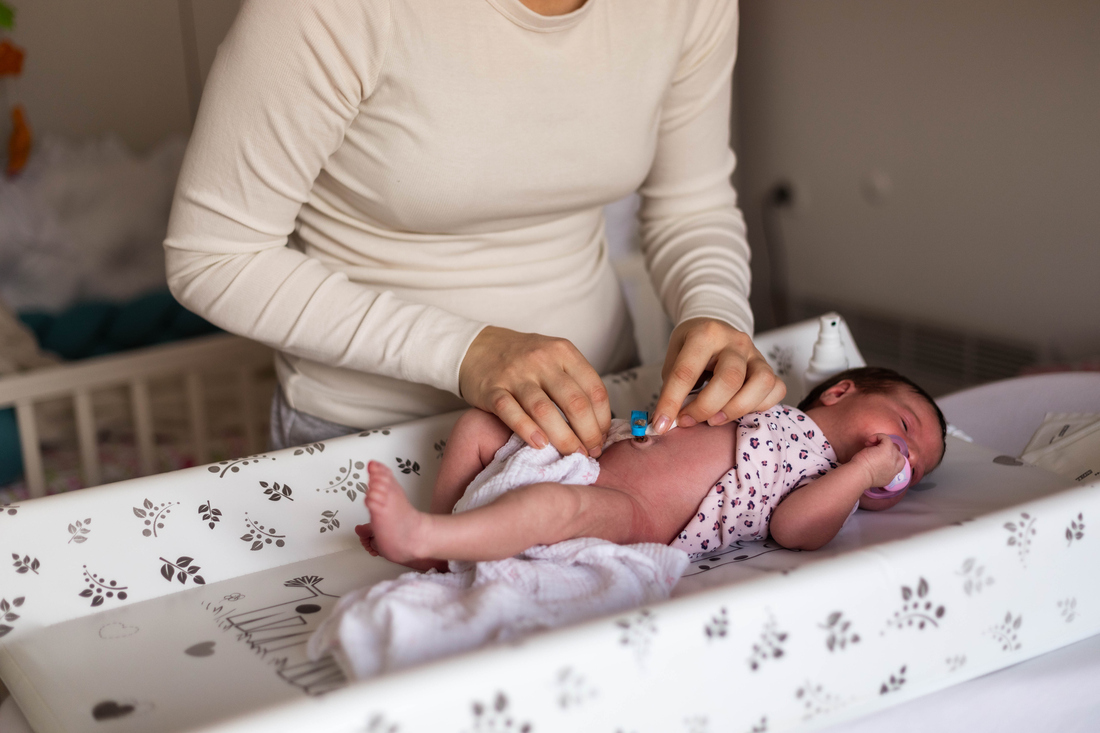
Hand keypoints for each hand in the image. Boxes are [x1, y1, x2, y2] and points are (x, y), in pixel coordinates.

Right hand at [458, 326, 610, 456]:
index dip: (603, 419)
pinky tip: (540, 445)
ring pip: (545, 410)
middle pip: (574, 402)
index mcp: (563, 352)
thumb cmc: (522, 358)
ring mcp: (515, 374)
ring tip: (572, 454)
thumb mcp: (553, 357)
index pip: (594, 389)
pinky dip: (527, 431)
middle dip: (588, 433)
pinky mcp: (492, 389)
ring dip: (563, 438)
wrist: (477, 347)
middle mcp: (542, 360)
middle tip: (591, 452)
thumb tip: (598, 424)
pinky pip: (511, 412)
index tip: (603, 438)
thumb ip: (574, 382)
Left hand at [651, 318, 785, 432]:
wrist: (713, 326)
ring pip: (761, 383)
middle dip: (705, 408)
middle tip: (687, 421)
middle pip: (729, 379)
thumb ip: (673, 385)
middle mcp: (735, 342)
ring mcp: (756, 354)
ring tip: (714, 419)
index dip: (671, 402)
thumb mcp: (674, 357)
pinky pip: (776, 389)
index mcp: (705, 334)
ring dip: (736, 409)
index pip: (686, 372)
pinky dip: (760, 406)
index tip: (661, 424)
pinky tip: (739, 410)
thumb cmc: (691, 346)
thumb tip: (667, 421)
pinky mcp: (769, 367)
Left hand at [852, 434, 906, 487]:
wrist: (858, 475)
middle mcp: (894, 468)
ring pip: (892, 445)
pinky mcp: (887, 450)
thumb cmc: (859, 475)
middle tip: (872, 451)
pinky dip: (878, 436)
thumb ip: (878, 471)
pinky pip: (887, 439)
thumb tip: (876, 463)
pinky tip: (870, 440)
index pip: (899, 463)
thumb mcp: (872, 476)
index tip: (879, 456)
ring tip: (869, 445)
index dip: (891, 456)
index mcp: (890, 475)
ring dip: (881, 443)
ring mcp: (892, 458)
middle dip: (885, 450)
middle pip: (896, 453)